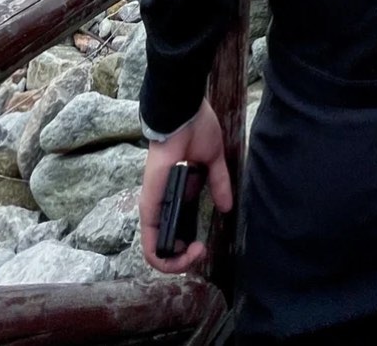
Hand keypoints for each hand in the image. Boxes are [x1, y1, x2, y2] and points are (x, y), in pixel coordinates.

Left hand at [138, 99, 232, 274]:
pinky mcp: (149, 204)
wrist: (183, 113)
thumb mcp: (212, 161)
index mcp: (177, 193)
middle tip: (201, 251)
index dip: (187, 247)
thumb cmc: (196, 130)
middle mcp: (162, 203)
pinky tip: (185, 253)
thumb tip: (227, 206)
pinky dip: (165, 257)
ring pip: (155, 251)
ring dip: (177, 262)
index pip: (175, 232)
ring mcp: (153, 205)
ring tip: (197, 253)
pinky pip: (150, 242)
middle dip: (184, 260)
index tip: (205, 244)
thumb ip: (218, 183)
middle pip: (165, 248)